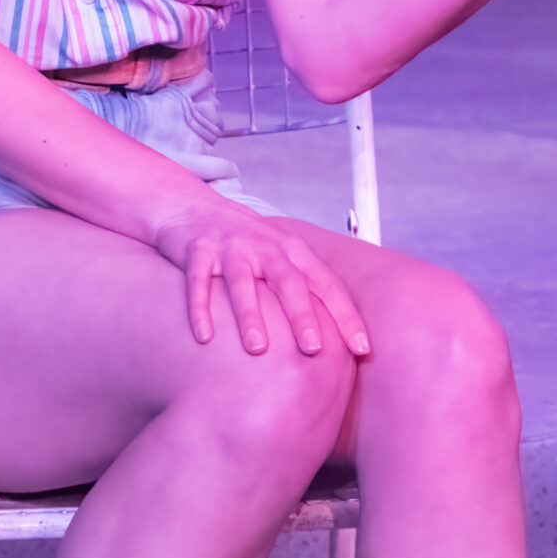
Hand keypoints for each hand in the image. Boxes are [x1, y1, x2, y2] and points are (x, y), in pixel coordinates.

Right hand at [150, 198, 371, 358]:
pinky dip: (201, 308)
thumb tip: (330, 344)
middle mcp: (265, 246)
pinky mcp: (198, 251)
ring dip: (251, 315)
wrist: (193, 208)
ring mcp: (230, 247)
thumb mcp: (278, 256)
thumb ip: (301, 289)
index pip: (326, 284)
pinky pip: (199, 282)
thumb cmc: (244, 244)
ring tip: (257, 349)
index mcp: (292, 251)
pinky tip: (204, 337)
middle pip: (289, 281)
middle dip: (303, 315)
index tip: (363, 348)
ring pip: (242, 282)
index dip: (346, 315)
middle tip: (313, 350)